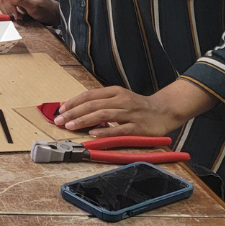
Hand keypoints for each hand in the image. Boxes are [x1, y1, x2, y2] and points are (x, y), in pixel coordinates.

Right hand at [0, 0, 60, 24]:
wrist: (50, 13)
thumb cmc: (45, 10)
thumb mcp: (33, 7)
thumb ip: (20, 0)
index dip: (10, 6)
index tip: (17, 15)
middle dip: (9, 8)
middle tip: (17, 16)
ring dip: (8, 9)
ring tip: (17, 15)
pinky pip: (6, 0)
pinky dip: (9, 8)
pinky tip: (16, 12)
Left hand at [54, 87, 175, 137]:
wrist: (165, 110)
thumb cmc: (137, 106)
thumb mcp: (118, 98)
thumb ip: (99, 101)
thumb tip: (73, 105)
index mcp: (115, 91)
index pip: (89, 95)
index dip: (74, 102)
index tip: (60, 109)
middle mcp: (121, 100)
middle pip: (93, 105)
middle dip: (74, 113)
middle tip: (59, 120)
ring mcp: (130, 113)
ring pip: (103, 115)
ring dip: (84, 121)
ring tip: (70, 126)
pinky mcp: (138, 127)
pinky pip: (119, 129)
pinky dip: (105, 131)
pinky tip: (93, 134)